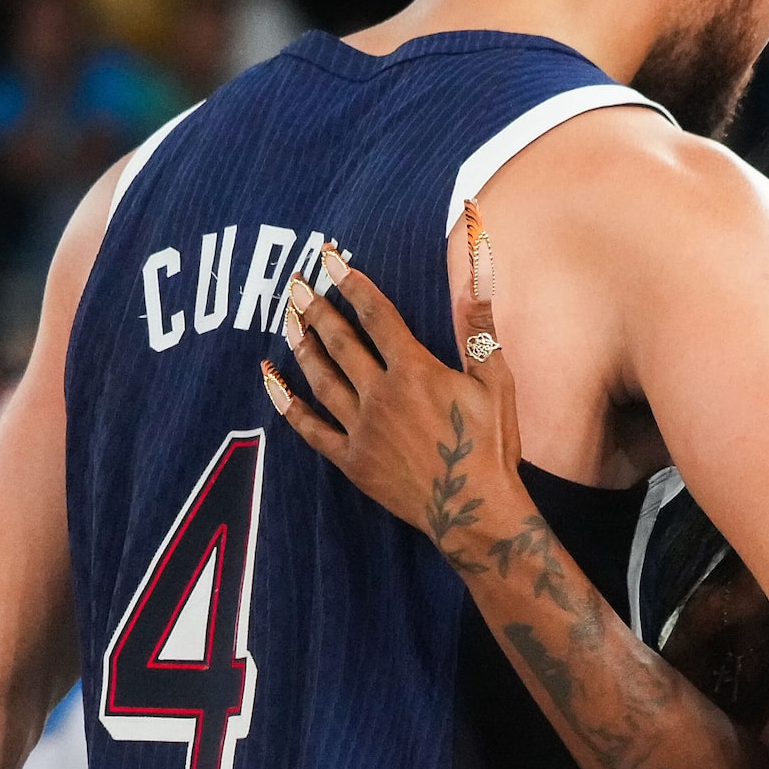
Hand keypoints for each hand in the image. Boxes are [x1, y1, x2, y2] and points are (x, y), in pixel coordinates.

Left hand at [261, 215, 524, 562]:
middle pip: (339, 341)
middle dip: (315, 308)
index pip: (376, 314)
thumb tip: (479, 272)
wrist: (474, 510)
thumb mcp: (496, 382)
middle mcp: (380, 394)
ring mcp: (362, 429)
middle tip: (293, 284)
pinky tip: (272, 381)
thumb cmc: (491, 446)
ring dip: (302, 346)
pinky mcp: (352, 460)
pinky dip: (288, 403)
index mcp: (414, 370)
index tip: (329, 257)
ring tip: (287, 321)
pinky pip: (310, 428)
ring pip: (321, 378)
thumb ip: (479, 326)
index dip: (351, 282)